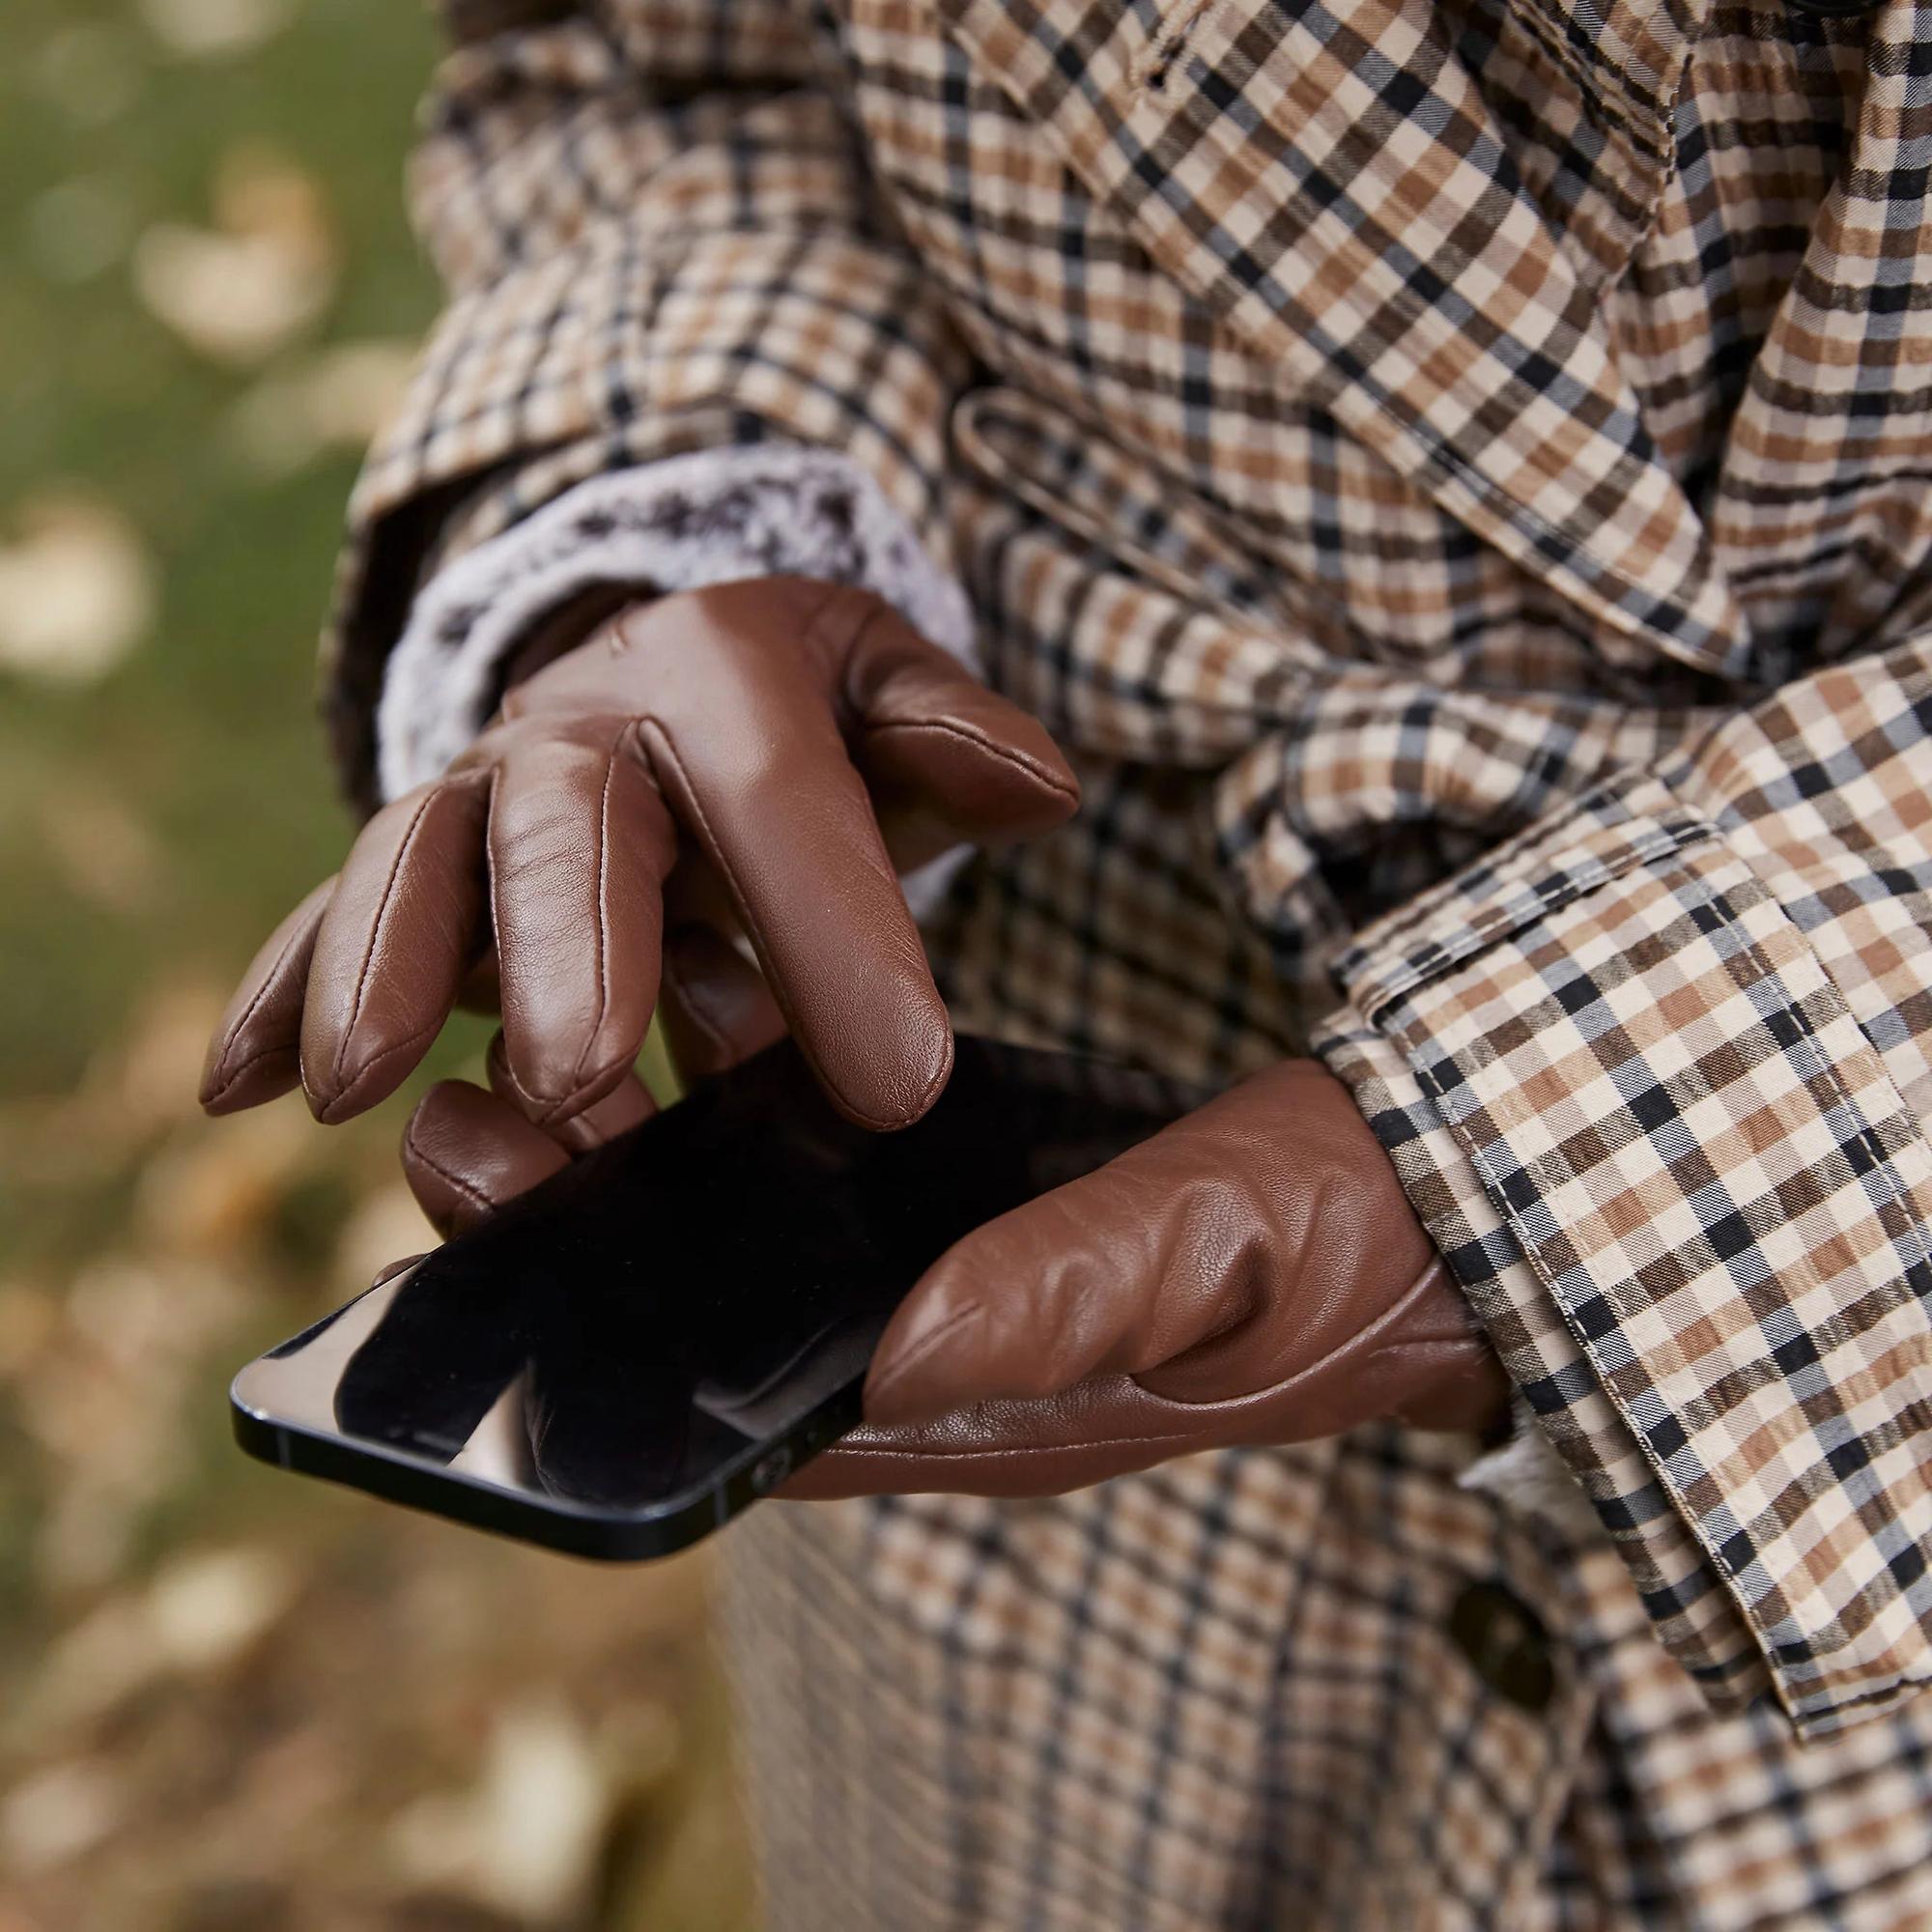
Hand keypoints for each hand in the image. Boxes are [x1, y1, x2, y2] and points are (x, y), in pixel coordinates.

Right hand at [199, 578, 1077, 1135]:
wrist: (677, 675)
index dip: (834, 934)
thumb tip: (1041, 785)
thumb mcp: (891, 692)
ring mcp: (488, 796)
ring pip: (420, 862)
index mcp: (723, 671)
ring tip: (356, 1087)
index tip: (898, 1081)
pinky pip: (339, 916)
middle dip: (565, 950)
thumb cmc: (809, 714)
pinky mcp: (426, 867)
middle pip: (569, 825)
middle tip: (576, 1075)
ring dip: (379, 971)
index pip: (783, 799)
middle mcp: (587, 725)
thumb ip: (954, 738)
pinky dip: (283, 990)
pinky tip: (236, 1084)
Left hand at [397, 1010, 1509, 1499]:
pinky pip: (829, 1184)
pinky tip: (688, 1022)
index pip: (767, 1422)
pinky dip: (743, 1118)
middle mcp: (953, 1366)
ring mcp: (960, 1287)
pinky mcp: (982, 1212)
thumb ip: (1085, 1294)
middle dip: (584, 1242)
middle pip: (723, 1335)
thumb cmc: (1362, 1239)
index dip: (616, 1349)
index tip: (496, 1224)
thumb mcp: (1240, 1253)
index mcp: (1001, 1408)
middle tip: (459, 1127)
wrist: (1443, 1191)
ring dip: (641, 1171)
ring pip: (759, 1254)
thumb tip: (904, 1351)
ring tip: (531, 1063)